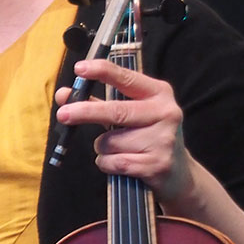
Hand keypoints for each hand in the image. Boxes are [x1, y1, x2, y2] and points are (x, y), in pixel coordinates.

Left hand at [55, 58, 193, 204]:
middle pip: (116, 111)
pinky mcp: (157, 165)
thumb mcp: (131, 116)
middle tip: (63, 114)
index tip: (79, 68)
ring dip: (103, 148)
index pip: (126, 78)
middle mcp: (165, 113)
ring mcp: (163, 140)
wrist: (179, 175)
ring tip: (118, 151)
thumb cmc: (148, 139)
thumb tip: (64, 95)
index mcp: (159, 93)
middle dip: (85, 113)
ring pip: (110, 142)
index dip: (102, 72)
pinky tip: (120, 164)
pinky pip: (114, 162)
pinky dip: (108, 164)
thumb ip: (98, 103)